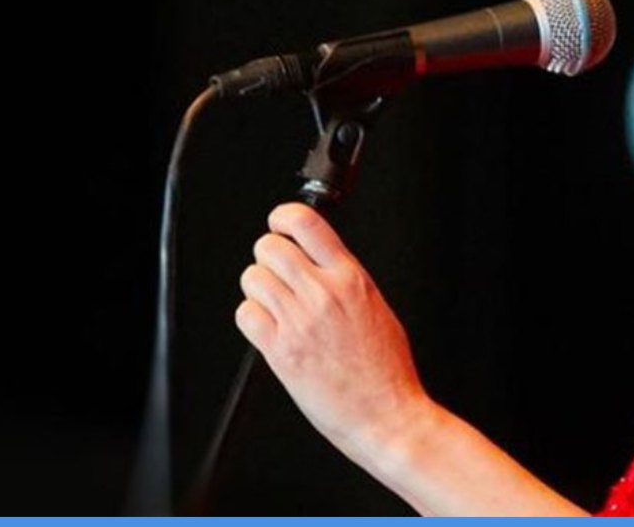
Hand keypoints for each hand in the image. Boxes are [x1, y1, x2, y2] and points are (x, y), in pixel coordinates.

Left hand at [235, 202, 431, 460]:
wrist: (386, 416)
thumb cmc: (387, 371)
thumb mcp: (376, 308)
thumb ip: (346, 281)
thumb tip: (318, 264)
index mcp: (351, 278)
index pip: (305, 223)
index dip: (282, 218)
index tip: (279, 226)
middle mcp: (323, 294)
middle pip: (269, 247)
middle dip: (268, 258)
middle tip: (277, 275)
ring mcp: (299, 321)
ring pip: (253, 278)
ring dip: (259, 289)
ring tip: (275, 306)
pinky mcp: (280, 351)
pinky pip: (246, 314)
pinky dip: (252, 319)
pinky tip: (269, 330)